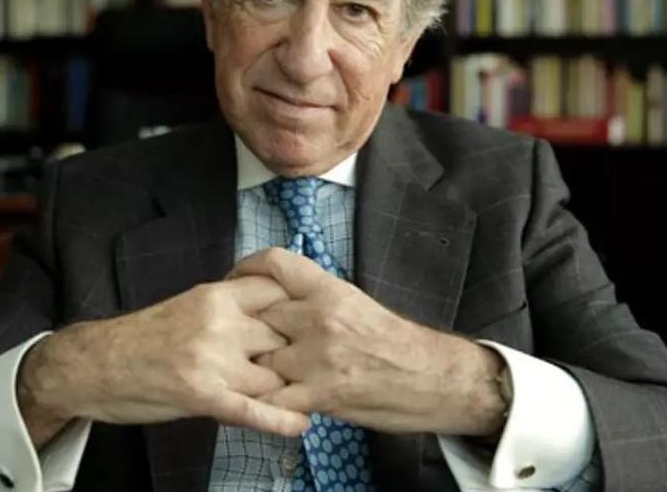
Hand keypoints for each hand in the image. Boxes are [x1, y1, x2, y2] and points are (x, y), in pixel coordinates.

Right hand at [17, 275, 310, 447]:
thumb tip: (274, 307)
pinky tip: (300, 425)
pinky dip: (280, 419)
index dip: (300, 308)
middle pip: (282, 334)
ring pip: (272, 373)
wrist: (96, 365)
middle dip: (302, 351)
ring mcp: (211, 361)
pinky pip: (253, 409)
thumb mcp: (190, 306)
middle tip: (326, 362)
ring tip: (315, 395)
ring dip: (291, 387)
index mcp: (216, 296)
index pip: (276, 291)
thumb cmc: (145, 338)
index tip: (318, 321)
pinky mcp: (203, 396)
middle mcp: (218, 324)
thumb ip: (231, 308)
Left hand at [232, 248, 508, 436]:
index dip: (246, 268)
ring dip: (255, 369)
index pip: (275, 264)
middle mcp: (320, 318)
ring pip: (259, 358)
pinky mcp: (320, 394)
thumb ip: (315, 299)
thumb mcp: (355, 304)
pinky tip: (267, 402)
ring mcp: (317, 358)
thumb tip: (280, 297)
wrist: (432, 377)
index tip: (233, 279)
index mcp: (330, 290)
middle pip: (257, 314)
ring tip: (252, 375)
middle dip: (246, 327)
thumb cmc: (396, 342)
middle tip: (236, 336)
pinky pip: (273, 399)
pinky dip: (265, 403)